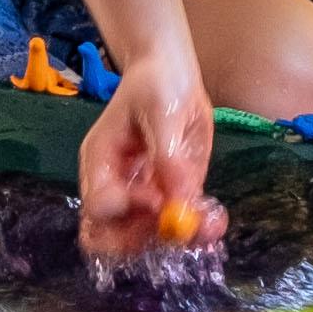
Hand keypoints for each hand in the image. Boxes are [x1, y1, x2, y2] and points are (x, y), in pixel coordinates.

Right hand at [74, 61, 213, 258]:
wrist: (173, 71)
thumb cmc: (156, 81)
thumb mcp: (161, 110)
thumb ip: (168, 157)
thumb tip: (178, 202)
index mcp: (101, 162)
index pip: (99, 207)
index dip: (126, 212)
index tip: (157, 199)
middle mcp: (116, 185)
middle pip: (113, 235)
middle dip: (147, 240)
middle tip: (182, 228)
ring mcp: (143, 193)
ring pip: (148, 237)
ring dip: (178, 239)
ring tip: (207, 226)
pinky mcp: (170, 193)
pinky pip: (178, 223)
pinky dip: (196, 229)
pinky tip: (214, 220)